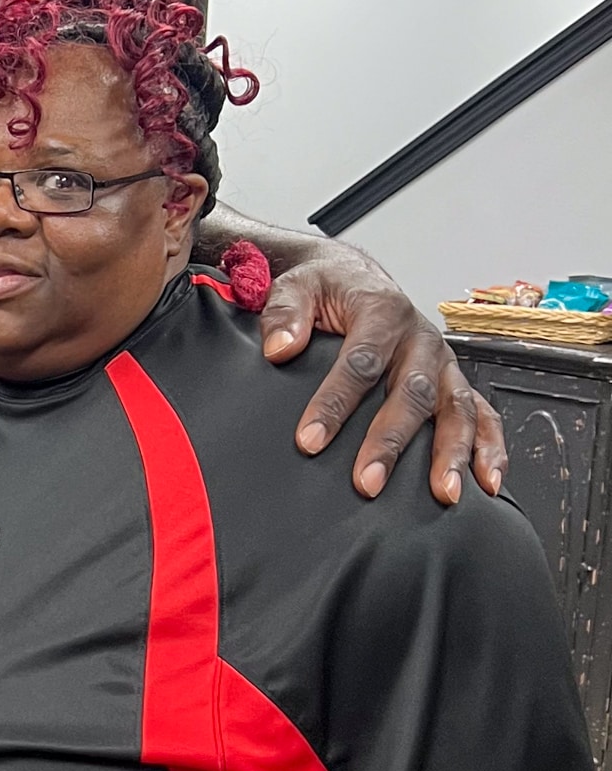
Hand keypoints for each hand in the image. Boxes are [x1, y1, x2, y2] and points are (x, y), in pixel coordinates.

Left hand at [260, 246, 503, 506]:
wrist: (353, 276)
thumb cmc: (325, 287)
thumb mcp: (295, 286)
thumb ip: (284, 313)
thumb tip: (279, 348)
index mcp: (382, 311)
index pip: (359, 362)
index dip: (334, 403)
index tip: (310, 440)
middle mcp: (420, 338)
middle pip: (411, 393)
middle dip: (390, 441)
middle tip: (367, 482)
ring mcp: (442, 362)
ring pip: (456, 408)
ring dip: (453, 452)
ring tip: (445, 493)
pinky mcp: (454, 380)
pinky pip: (483, 414)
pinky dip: (491, 447)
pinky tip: (488, 481)